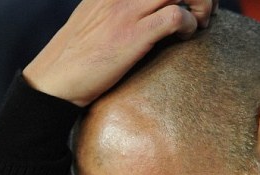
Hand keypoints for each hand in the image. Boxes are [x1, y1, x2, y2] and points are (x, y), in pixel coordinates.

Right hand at [22, 0, 216, 106]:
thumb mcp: (94, 17)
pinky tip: (183, 37)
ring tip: (197, 24)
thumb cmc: (77, 56)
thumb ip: (116, 6)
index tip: (192, 1)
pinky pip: (175, 17)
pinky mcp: (132, 35)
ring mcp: (126, 11)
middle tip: (204, 12)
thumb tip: (145, 10)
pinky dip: (189, 25)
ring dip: (199, 5)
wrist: (54, 82)